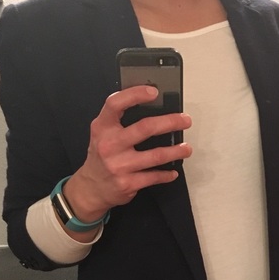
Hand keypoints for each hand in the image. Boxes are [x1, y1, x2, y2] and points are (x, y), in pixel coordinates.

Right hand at [63, 85, 192, 224]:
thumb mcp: (103, 134)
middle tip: (185, 120)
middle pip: (145, 128)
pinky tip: (173, 171)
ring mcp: (119, 165)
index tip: (154, 91)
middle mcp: (109, 145)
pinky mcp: (128, 183)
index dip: (135, 94)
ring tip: (186, 148)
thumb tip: (154, 108)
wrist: (91, 188)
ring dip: (176, 151)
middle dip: (170, 122)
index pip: (116, 104)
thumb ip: (120, 121)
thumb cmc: (102, 156)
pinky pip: (154, 177)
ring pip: (156, 155)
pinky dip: (167, 174)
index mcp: (102, 127)